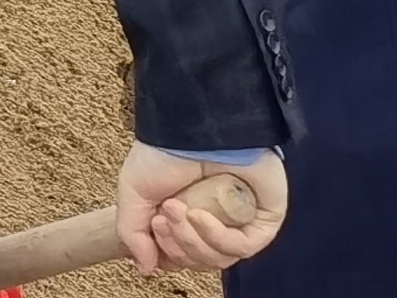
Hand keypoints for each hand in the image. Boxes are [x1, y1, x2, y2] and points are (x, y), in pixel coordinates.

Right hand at [117, 144, 284, 272]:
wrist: (193, 127)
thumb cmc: (163, 153)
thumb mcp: (134, 193)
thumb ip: (132, 233)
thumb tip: (145, 269)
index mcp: (185, 222)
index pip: (178, 259)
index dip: (164, 252)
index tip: (154, 224)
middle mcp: (213, 225)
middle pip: (197, 262)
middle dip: (176, 243)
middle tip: (164, 216)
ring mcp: (240, 223)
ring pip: (218, 259)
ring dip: (192, 239)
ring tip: (179, 209)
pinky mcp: (264, 220)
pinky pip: (243, 246)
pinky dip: (217, 236)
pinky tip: (200, 215)